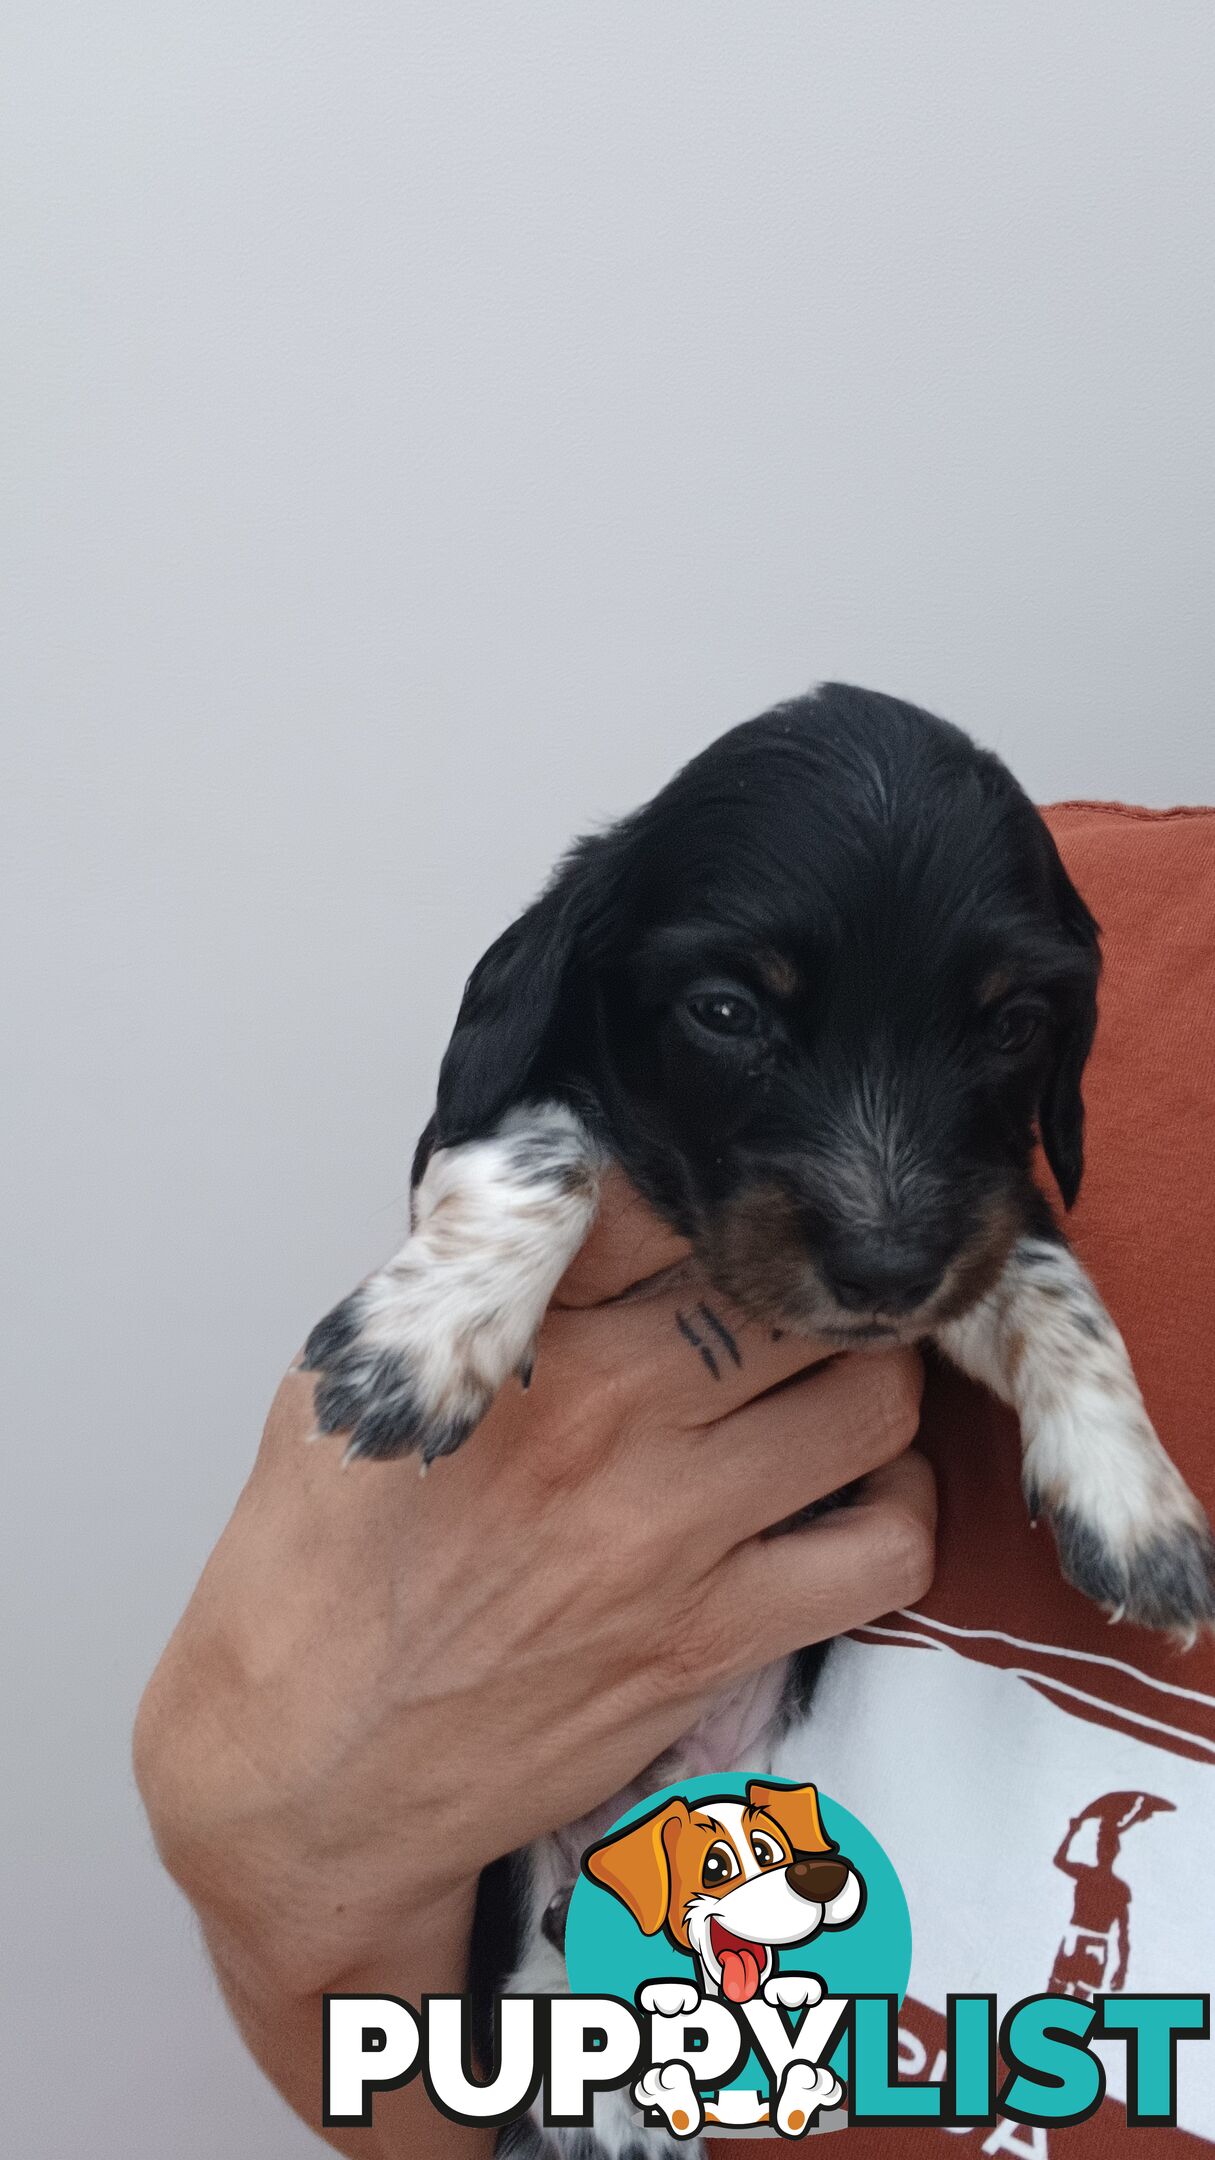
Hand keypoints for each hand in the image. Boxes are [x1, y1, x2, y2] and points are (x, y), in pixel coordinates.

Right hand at [135, 1173, 931, 2010]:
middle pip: (796, 1290)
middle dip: (807, 1278)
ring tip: (829, 1378)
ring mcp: (674, 1533)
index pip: (661, 1199)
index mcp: (515, 1338)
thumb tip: (554, 1203)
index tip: (700, 1206)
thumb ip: (462, 1281)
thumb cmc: (313, 1578)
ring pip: (870, 1401)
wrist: (309, 1775)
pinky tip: (854, 1491)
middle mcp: (608, 1419)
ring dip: (870, 1375)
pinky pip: (886, 1550)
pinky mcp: (718, 1638)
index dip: (696, 1187)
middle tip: (792, 1292)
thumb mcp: (348, 1380)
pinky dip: (898, 1507)